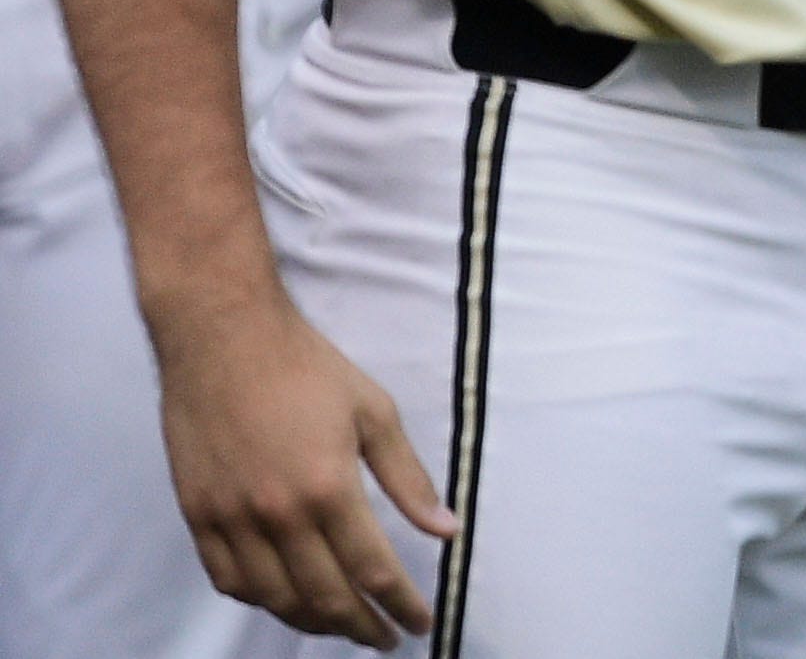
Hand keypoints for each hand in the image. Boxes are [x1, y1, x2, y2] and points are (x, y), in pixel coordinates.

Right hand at [152, 285, 452, 647]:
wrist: (223, 340)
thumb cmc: (307, 368)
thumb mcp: (375, 412)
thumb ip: (408, 479)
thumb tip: (445, 529)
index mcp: (329, 488)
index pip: (373, 570)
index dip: (401, 605)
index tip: (421, 624)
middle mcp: (278, 515)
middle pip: (325, 596)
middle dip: (362, 627)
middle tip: (386, 640)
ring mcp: (231, 519)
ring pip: (274, 598)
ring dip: (312, 622)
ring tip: (342, 627)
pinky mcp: (197, 515)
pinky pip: (228, 578)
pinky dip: (260, 600)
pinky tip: (284, 601)